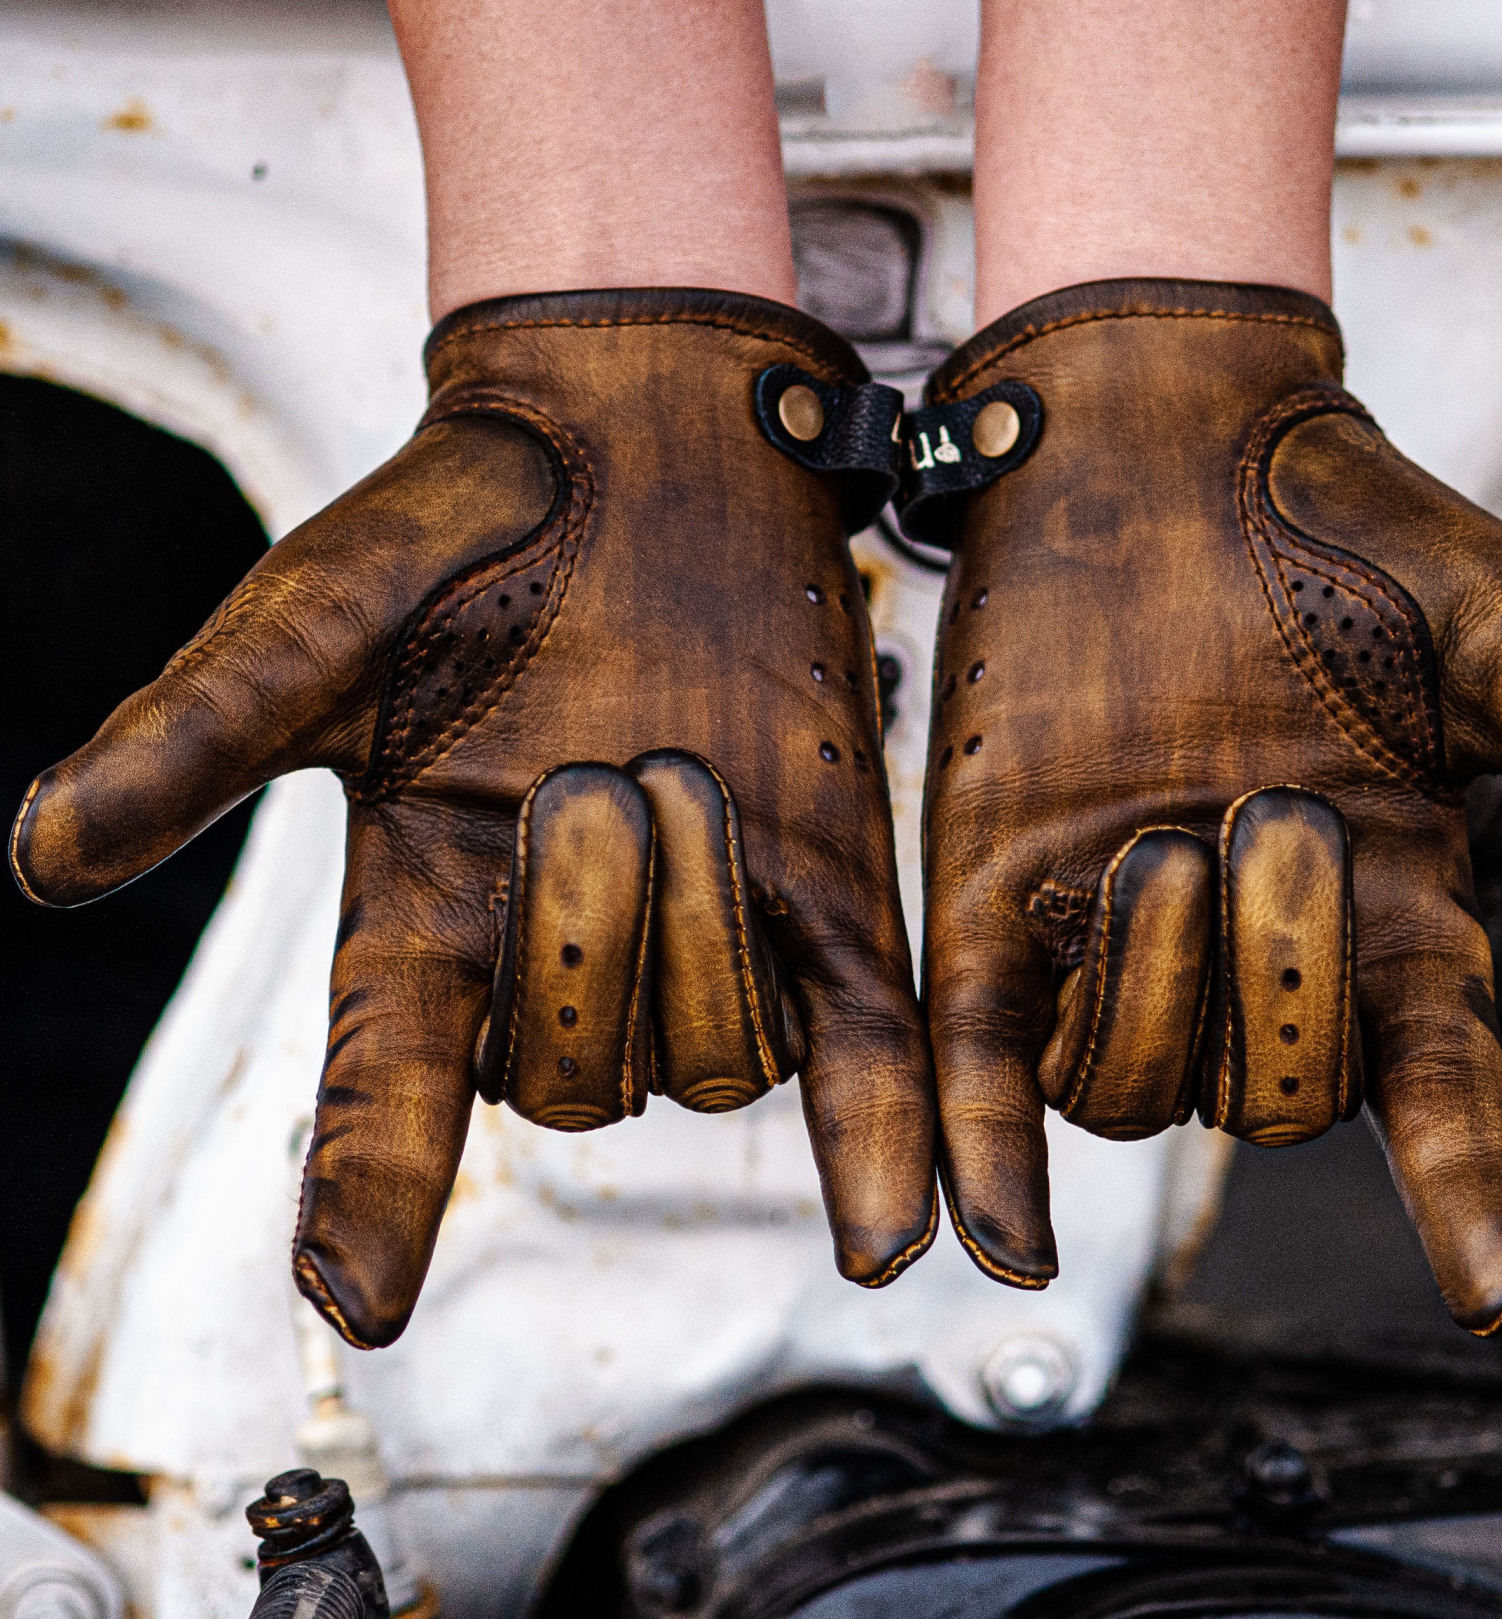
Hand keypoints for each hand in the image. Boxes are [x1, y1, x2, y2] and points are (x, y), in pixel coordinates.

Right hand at [12, 290, 936, 1345]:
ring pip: (710, 1061)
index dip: (370, 1189)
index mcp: (426, 906)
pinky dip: (884, 1150)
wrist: (636, 435)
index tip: (355, 1295)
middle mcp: (559, 951)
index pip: (388, 1089)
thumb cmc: (461, 523)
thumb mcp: (318, 626)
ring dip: (694, 940)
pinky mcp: (822, 902)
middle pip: (571, 1072)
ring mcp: (702, 935)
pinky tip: (907, 1236)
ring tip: (675, 776)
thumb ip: (200, 740)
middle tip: (588, 780)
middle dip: (581, 946)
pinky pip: (855, 1059)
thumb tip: (40, 853)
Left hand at [911, 279, 1501, 1331]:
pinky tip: (988, 1235)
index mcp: (1388, 903)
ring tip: (1172, 848)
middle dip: (1288, 993)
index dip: (1474, 1188)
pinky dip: (980, 1151)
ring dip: (1160, 1003)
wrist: (1163, 437)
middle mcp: (1256, 946)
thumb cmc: (1340, 528)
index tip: (1498, 1280)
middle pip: (1277, 1098)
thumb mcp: (1498, 634)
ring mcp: (1122, 931)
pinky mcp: (1002, 897)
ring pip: (1136, 1092)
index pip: (1439, 1088)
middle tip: (1286, 826)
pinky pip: (984, 1060)